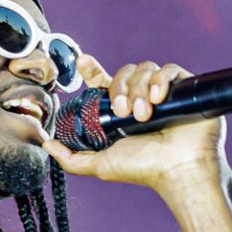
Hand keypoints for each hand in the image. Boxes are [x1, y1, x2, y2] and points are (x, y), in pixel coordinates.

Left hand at [44, 53, 226, 191]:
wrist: (177, 169)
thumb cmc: (143, 169)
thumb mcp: (100, 165)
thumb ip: (71, 158)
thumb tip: (46, 144)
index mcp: (122, 111)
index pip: (104, 82)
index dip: (92, 69)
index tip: (82, 62)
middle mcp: (141, 98)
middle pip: (123, 73)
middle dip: (120, 89)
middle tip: (124, 112)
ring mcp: (164, 92)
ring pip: (144, 69)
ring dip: (139, 90)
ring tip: (144, 115)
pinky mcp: (185, 88)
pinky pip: (168, 69)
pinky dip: (160, 80)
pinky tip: (159, 99)